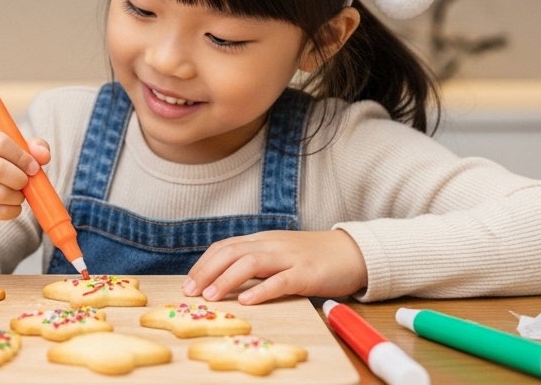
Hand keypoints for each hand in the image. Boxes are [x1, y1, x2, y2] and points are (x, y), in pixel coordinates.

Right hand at [0, 132, 51, 242]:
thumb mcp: (10, 153)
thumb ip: (31, 149)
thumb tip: (43, 155)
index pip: (0, 143)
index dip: (21, 156)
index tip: (33, 166)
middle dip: (20, 178)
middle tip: (25, 182)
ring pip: (0, 193)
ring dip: (18, 196)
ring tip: (18, 194)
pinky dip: (12, 210)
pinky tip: (11, 205)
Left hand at [182, 230, 367, 304]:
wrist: (352, 252)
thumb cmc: (313, 257)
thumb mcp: (279, 254)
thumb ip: (256, 262)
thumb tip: (225, 279)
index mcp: (262, 240)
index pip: (225, 247)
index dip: (204, 264)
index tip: (189, 282)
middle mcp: (271, 245)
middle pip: (231, 252)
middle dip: (207, 271)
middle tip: (191, 291)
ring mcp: (289, 257)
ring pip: (251, 263)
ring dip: (227, 280)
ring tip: (212, 296)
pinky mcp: (307, 273)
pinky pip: (281, 280)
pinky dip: (261, 290)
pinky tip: (247, 300)